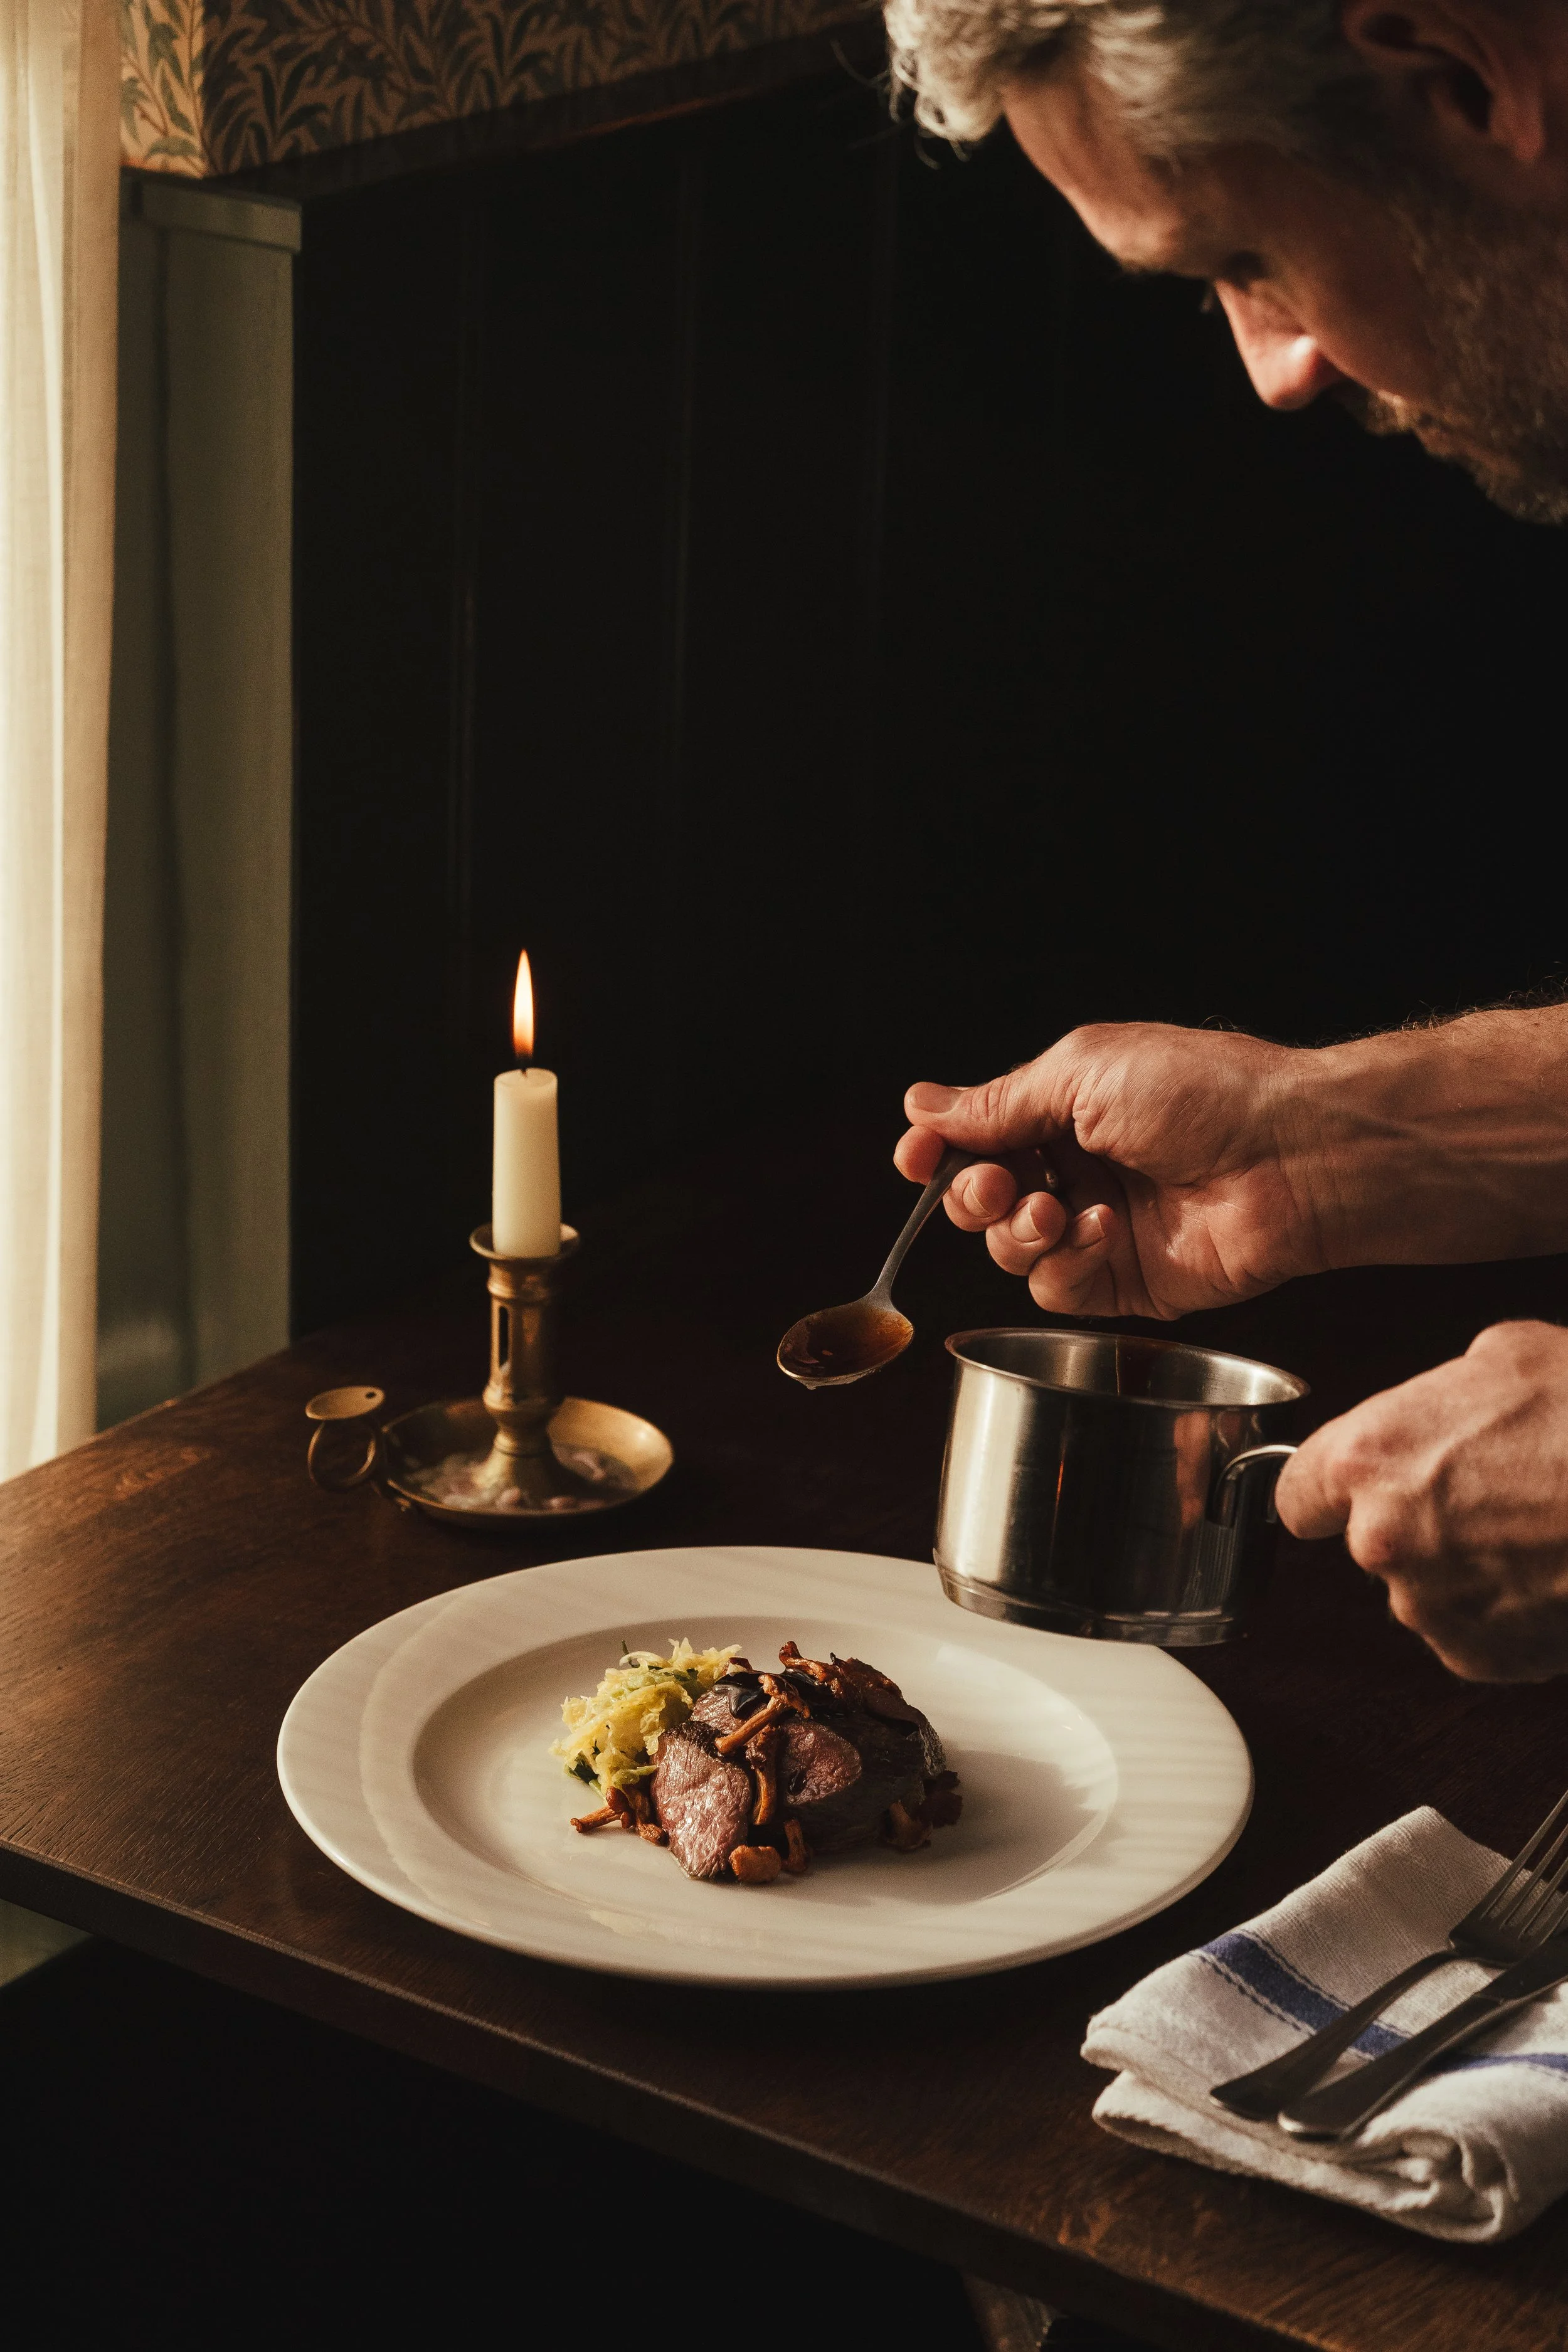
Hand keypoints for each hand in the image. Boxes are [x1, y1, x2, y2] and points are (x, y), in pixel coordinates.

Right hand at [897, 1007, 1567, 1319]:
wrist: (1293, 1156)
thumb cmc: (1205, 1093)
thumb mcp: (1084, 1073)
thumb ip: (998, 1102)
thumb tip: (920, 1104)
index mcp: (1065, 1108)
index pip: (974, 1136)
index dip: (936, 1149)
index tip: (914, 1158)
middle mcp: (1077, 1168)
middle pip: (978, 1199)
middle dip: (971, 1194)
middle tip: (993, 1186)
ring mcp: (1099, 1228)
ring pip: (1009, 1249)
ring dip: (1017, 1230)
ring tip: (1057, 1207)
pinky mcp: (1125, 1282)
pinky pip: (1056, 1290)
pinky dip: (1063, 1263)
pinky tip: (1102, 1233)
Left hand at [1276, 1322, 1567, 1680]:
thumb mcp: (1503, 1356)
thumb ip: (1441, 1394)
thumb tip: (1444, 1406)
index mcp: (1369, 1460)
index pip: (1298, 1493)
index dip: (1328, 1491)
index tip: (1347, 1492)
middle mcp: (1383, 1540)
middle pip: (1372, 1542)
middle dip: (1420, 1523)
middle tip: (1491, 1494)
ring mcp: (1430, 1606)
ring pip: (1426, 1589)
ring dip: (1465, 1567)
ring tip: (1535, 1527)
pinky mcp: (1479, 1655)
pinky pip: (1474, 1632)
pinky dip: (1505, 1609)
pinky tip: (1548, 1570)